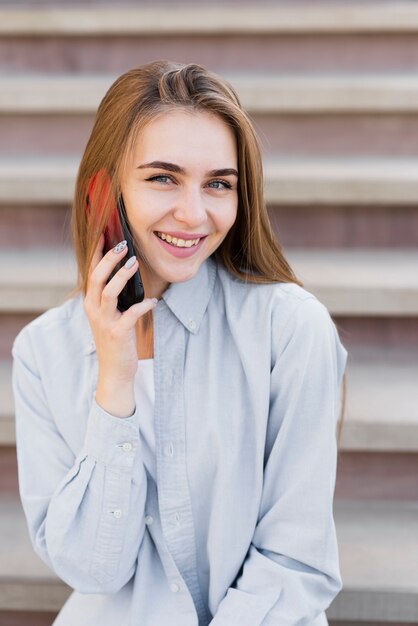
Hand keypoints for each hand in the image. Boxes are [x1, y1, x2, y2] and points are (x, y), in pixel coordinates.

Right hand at [83, 235, 156, 415]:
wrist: (114, 371)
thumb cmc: (116, 340)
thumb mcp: (109, 316)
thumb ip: (113, 297)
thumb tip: (128, 274)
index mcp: (91, 303)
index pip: (90, 273)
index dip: (96, 254)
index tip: (103, 235)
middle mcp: (93, 310)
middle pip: (97, 278)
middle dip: (109, 259)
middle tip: (123, 245)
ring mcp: (104, 322)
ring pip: (109, 292)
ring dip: (122, 276)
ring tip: (135, 263)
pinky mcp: (118, 333)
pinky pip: (131, 314)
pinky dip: (144, 305)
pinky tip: (154, 301)